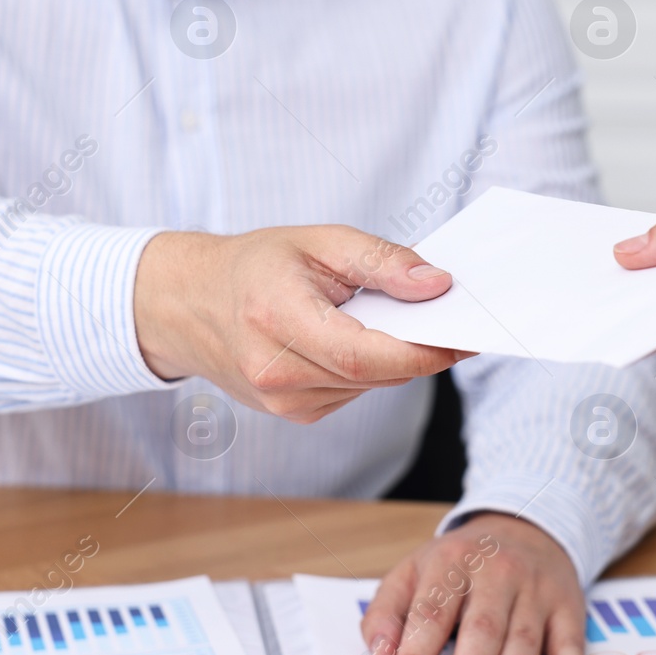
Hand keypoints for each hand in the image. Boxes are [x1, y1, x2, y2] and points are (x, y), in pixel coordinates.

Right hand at [133, 226, 470, 421]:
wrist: (190, 303)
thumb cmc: (256, 264)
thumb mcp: (319, 241)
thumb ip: (381, 261)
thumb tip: (437, 285)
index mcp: (277, 320)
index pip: (366, 356)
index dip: (423, 351)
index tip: (466, 334)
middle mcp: (275, 372)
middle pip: (375, 374)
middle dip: (420, 348)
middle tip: (451, 316)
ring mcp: (281, 401)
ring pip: (370, 386)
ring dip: (394, 356)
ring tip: (391, 316)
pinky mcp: (292, 413)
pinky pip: (353, 393)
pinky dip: (369, 368)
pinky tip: (355, 338)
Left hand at [363, 513, 585, 654]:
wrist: (522, 527)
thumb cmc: (459, 563)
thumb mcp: (413, 571)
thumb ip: (386, 612)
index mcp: (450, 562)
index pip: (430, 614)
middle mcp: (496, 572)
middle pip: (481, 629)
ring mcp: (535, 588)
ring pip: (523, 638)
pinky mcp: (567, 604)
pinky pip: (570, 639)